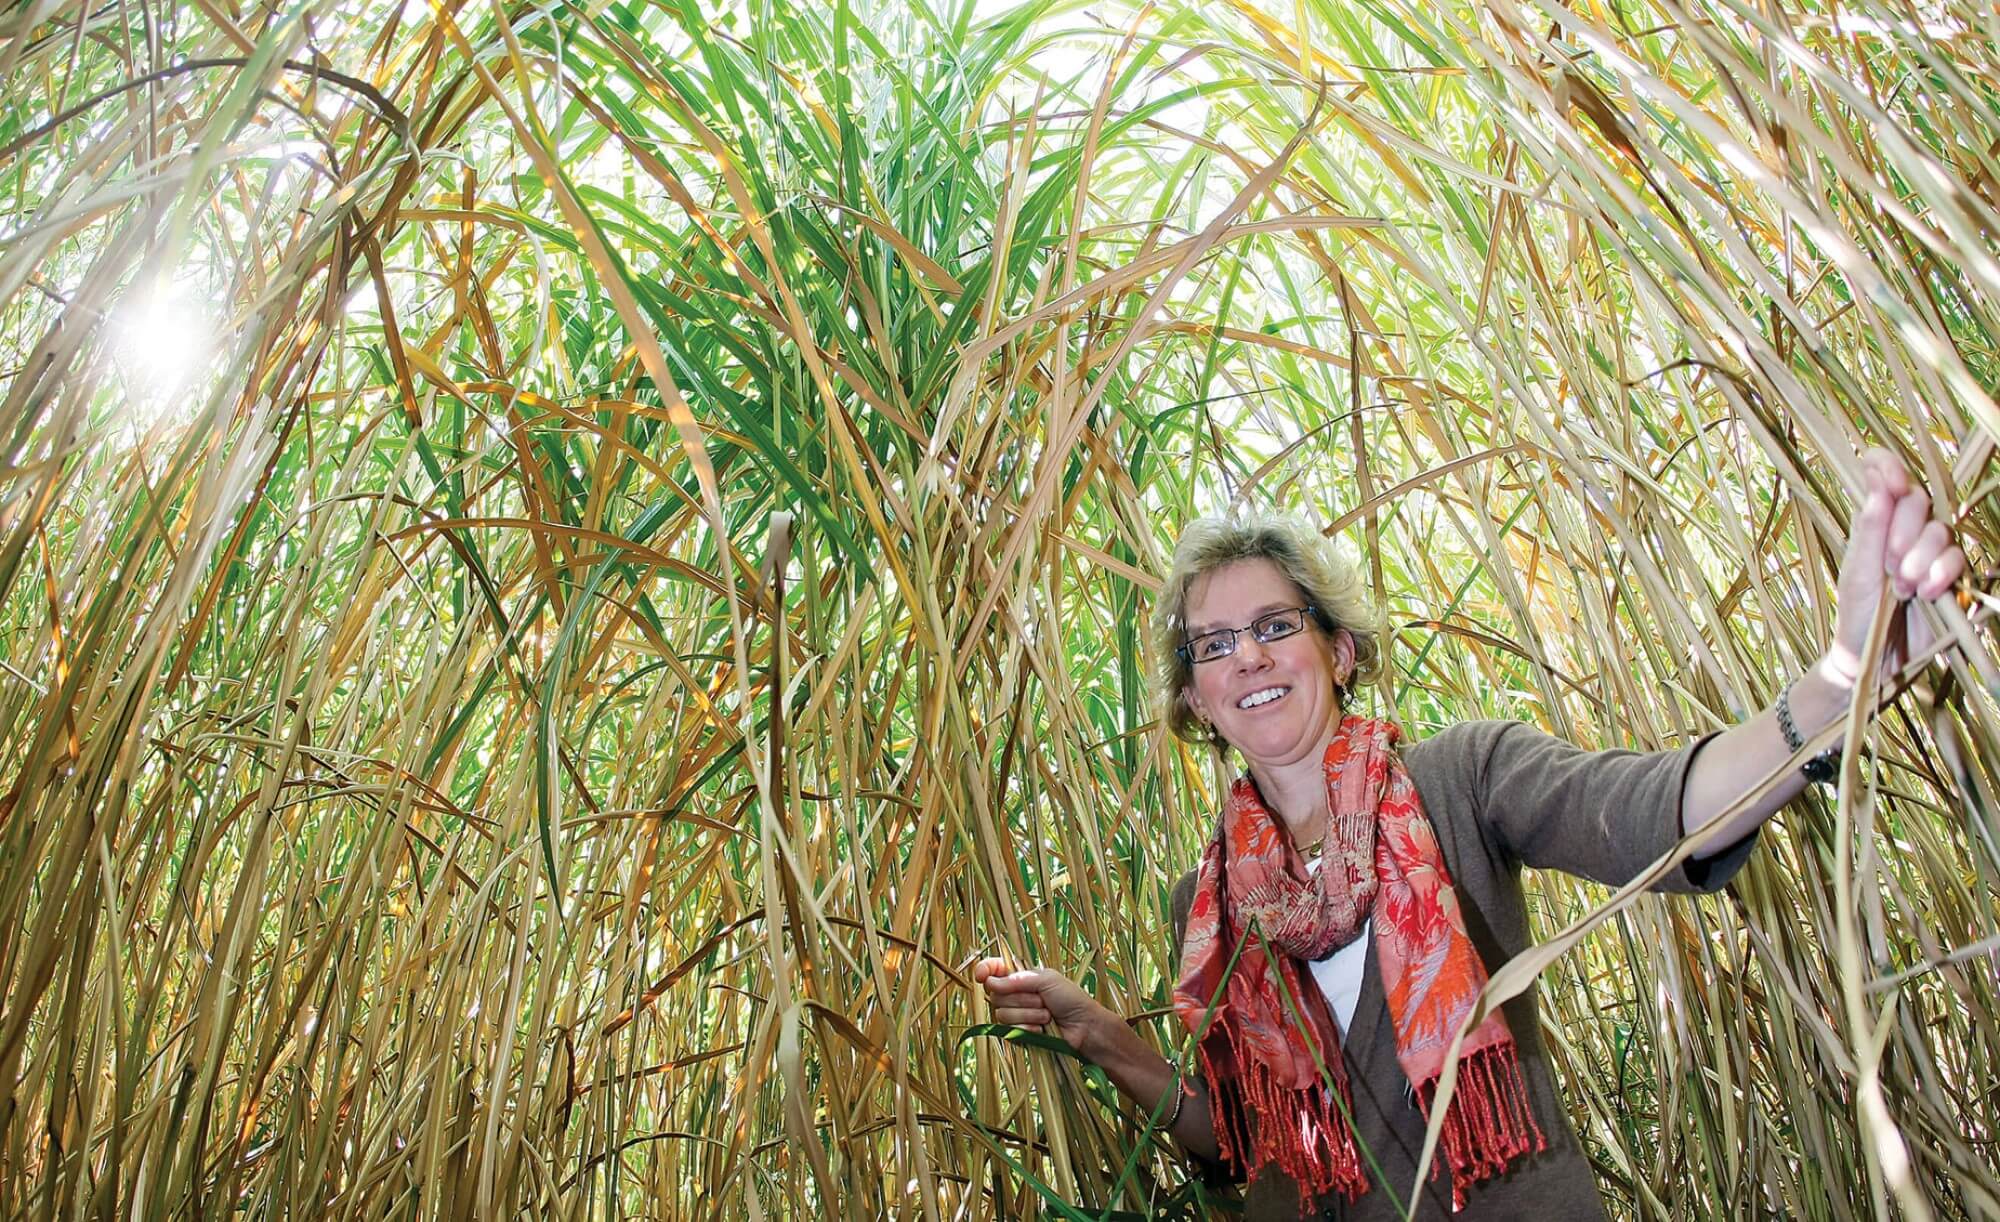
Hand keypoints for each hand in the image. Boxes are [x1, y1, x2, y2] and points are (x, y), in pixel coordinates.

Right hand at [971, 957, 1106, 1057]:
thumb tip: (990, 982)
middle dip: (1020, 998)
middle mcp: (1015, 995)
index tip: (983, 976)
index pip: (994, 970)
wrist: (1084, 1027)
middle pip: (995, 995)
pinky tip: (1041, 1028)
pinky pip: (1009, 1030)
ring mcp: (1016, 1015)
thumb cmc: (1070, 999)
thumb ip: (1017, 979)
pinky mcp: (1018, 1034)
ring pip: (1002, 1014)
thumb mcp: (1046, 980)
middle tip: (1041, 999)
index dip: (985, 971)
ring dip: (1027, 1014)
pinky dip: (1027, 1028)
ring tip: (1046, 1015)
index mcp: (1021, 977)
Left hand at [1821, 448, 1966, 688]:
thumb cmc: (1857, 612)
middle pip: (1920, 502)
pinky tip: (1926, 594)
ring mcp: (1931, 552)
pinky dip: (1942, 575)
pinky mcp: (1952, 576)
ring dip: (1921, 559)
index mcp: (1877, 522)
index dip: (1890, 468)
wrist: (1872, 657)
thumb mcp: (1857, 571)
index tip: (1891, 485)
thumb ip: (1869, 530)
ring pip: (1942, 532)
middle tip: (1889, 565)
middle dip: (1904, 532)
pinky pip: (1959, 559)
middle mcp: (1906, 531)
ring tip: (1902, 587)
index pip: (1888, 475)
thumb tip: (1881, 487)